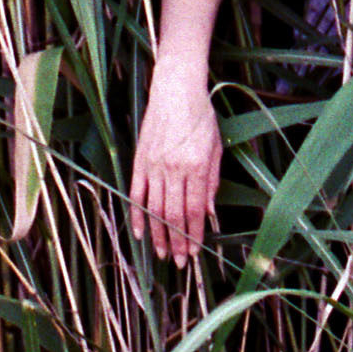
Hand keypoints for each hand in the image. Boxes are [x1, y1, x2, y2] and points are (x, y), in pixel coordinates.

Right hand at [130, 60, 221, 265]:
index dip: (195, 234)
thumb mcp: (216, 146)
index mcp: (197, 166)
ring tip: (162, 254)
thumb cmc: (201, 115)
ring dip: (158, 235)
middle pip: (174, 215)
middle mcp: (174, 168)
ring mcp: (154, 165)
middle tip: (179, 262)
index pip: (195, 209)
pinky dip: (137, 215)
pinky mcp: (139, 160)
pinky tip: (140, 232)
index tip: (195, 252)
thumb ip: (212, 180)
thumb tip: (209, 212)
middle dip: (177, 242)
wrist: (175, 88)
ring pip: (154, 209)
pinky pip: (136, 193)